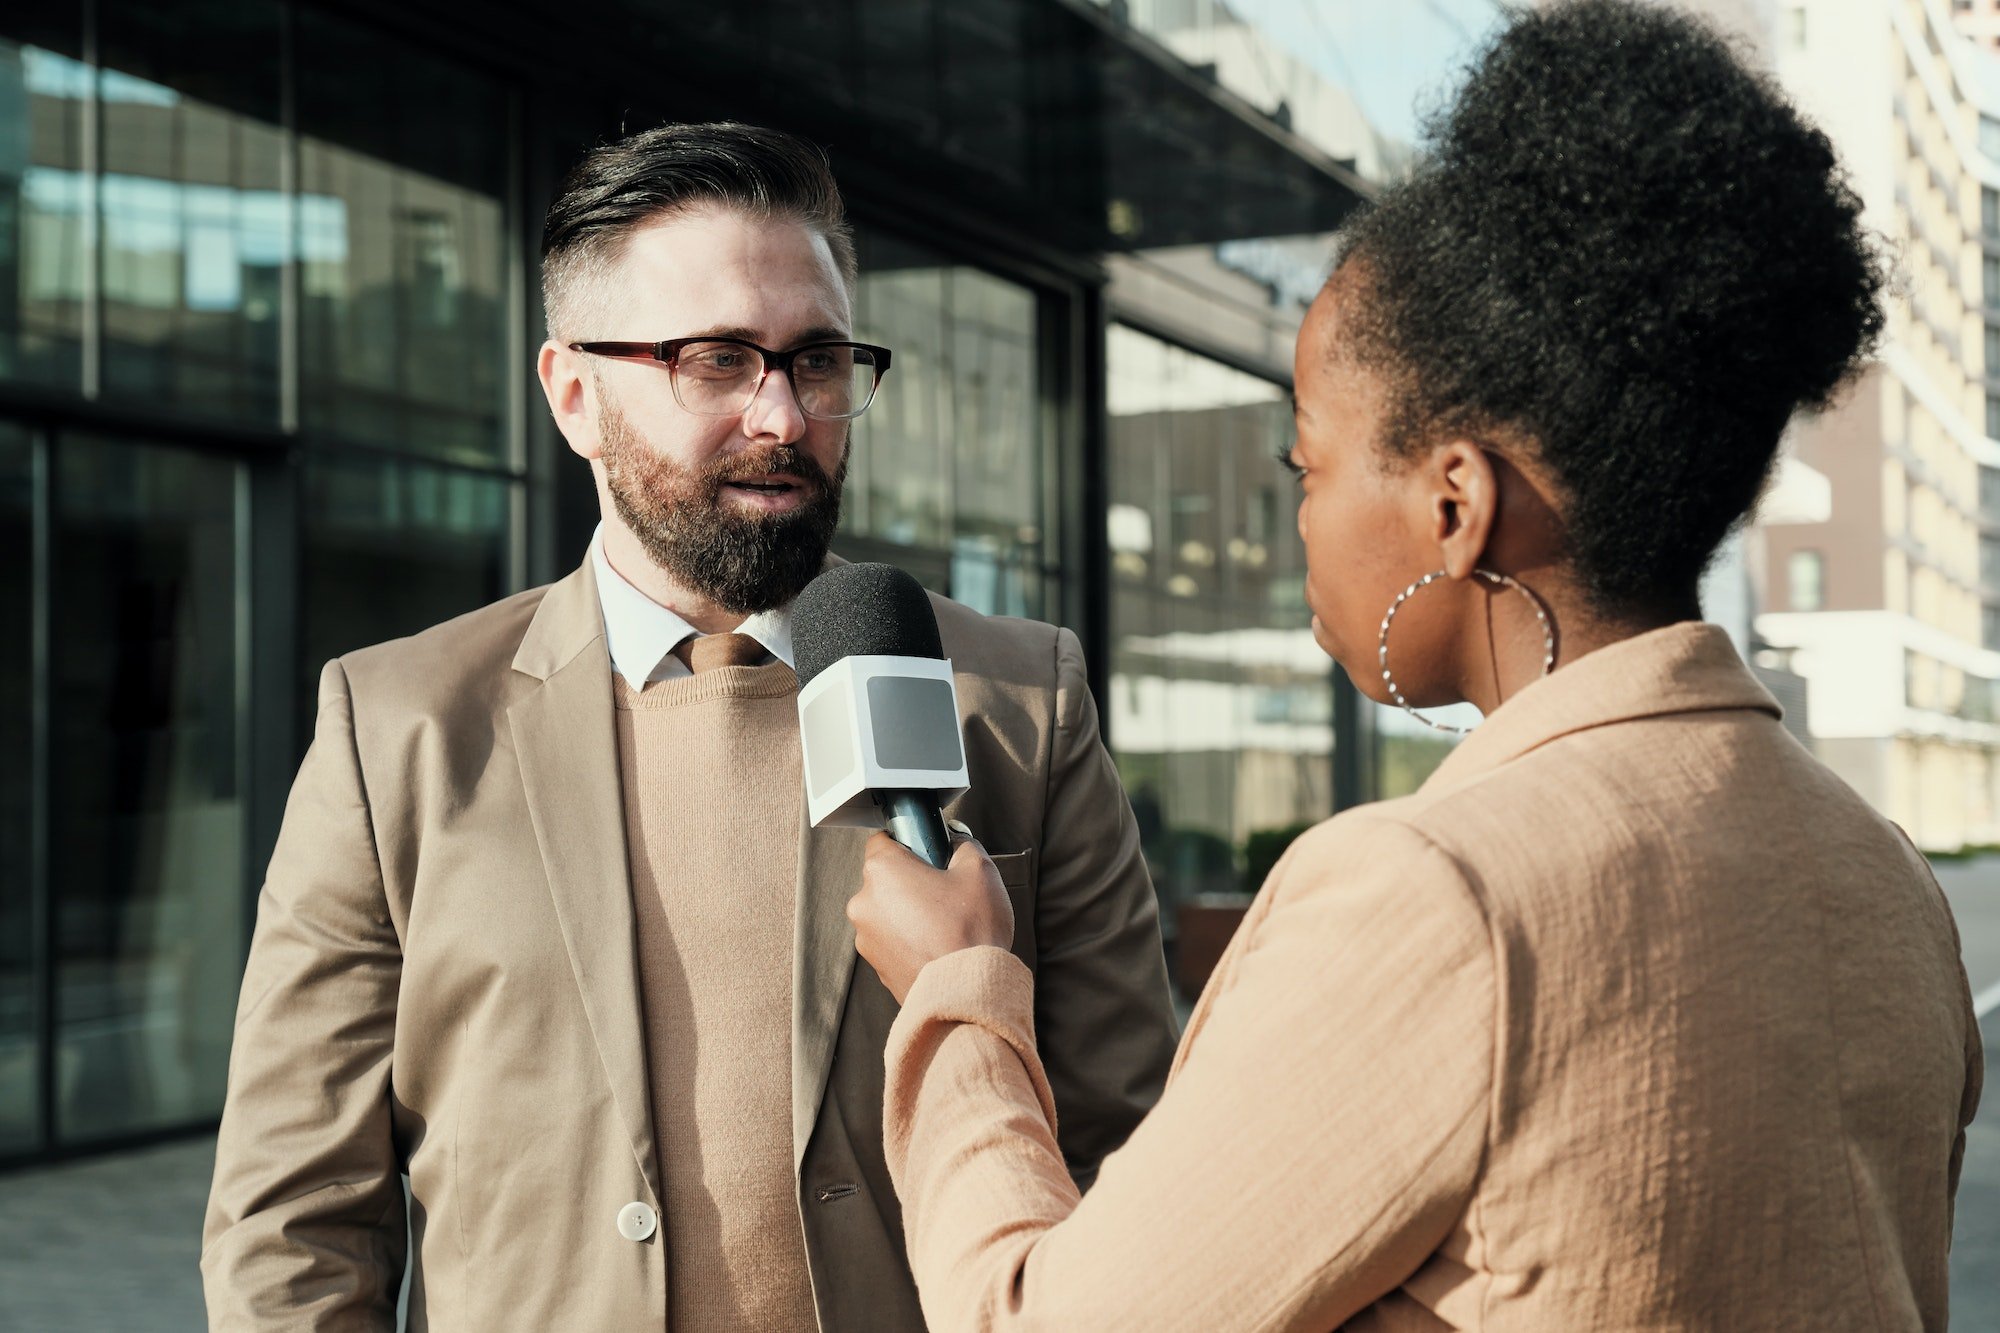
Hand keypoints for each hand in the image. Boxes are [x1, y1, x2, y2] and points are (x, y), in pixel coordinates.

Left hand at [849, 832, 1014, 1002]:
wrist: (966, 992)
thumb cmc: (970, 930)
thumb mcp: (980, 871)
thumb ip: (963, 845)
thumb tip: (956, 843)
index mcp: (882, 871)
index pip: (883, 840)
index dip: (909, 844)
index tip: (929, 855)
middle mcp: (864, 902)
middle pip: (885, 879)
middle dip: (911, 882)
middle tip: (945, 893)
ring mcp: (866, 938)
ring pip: (887, 912)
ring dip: (909, 913)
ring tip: (944, 925)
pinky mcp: (876, 966)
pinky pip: (891, 941)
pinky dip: (909, 940)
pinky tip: (937, 946)